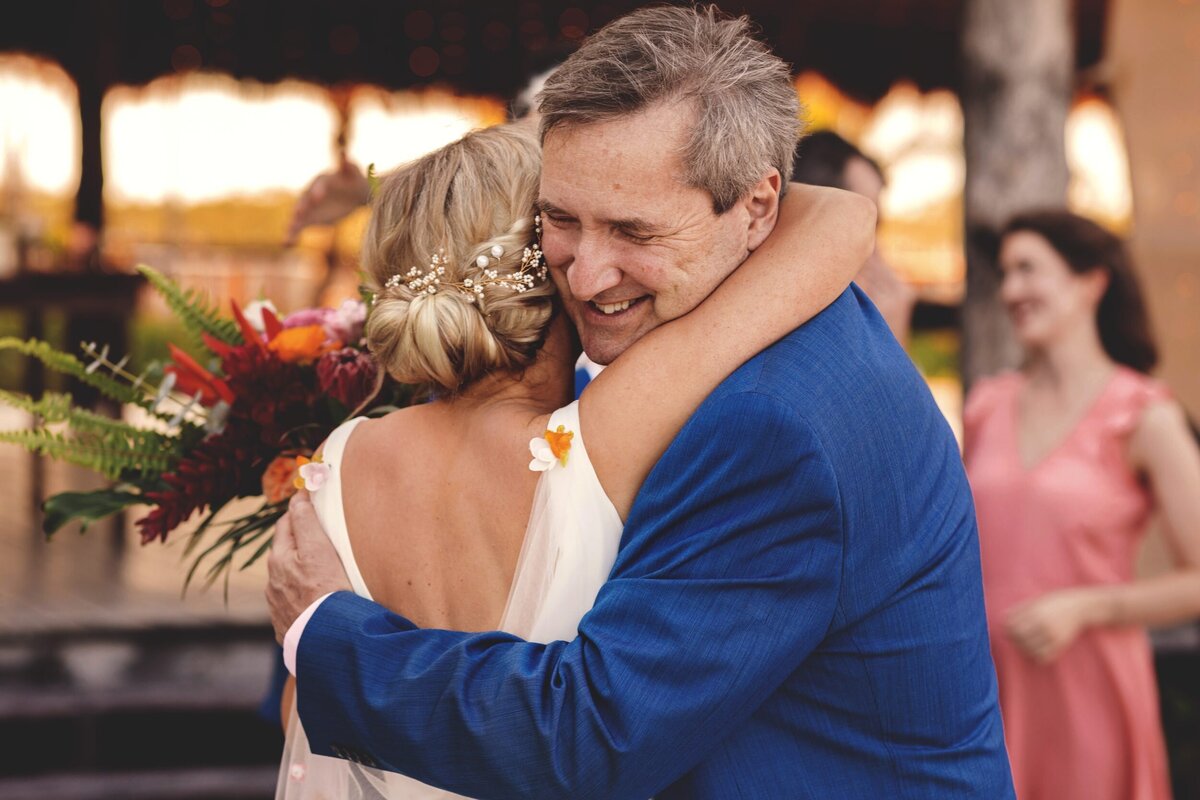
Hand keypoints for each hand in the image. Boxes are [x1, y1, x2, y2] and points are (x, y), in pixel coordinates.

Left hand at [266, 491, 352, 643]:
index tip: (311, 494)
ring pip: (286, 576)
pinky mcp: (286, 626)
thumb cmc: (329, 593)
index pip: (288, 522)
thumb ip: (306, 521)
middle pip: (284, 549)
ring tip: (318, 567)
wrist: (329, 643)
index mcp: (281, 558)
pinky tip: (316, 598)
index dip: (300, 507)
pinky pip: (292, 602)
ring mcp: (279, 605)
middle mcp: (274, 580)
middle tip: (315, 528)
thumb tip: (297, 497)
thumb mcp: (320, 550)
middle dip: (297, 536)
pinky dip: (301, 594)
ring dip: (298, 567)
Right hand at [284, 157, 370, 244]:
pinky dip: (292, 234)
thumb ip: (348, 167)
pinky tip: (285, 243)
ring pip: (299, 215)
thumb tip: (344, 155)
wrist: (353, 195)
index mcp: (323, 180)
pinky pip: (299, 226)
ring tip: (287, 234)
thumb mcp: (354, 174)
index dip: (318, 191)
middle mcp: (311, 193)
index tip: (317, 198)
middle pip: (305, 200)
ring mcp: (309, 207)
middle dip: (302, 206)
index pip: (319, 185)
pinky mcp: (309, 219)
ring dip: (293, 223)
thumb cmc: (354, 182)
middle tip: (299, 213)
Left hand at [1005, 587, 1098, 663]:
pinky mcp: (1061, 644)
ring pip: (1030, 650)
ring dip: (1024, 649)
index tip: (1008, 629)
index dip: (1007, 630)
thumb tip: (1002, 617)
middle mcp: (1043, 624)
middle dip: (1014, 639)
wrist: (1080, 607)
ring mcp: (1053, 635)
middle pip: (1019, 639)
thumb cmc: (1055, 603)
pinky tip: (1036, 650)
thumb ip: (1019, 609)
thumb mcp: (1036, 601)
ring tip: (1025, 644)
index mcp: (1034, 612)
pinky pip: (1044, 657)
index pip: (1012, 626)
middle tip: (1016, 638)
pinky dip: (1037, 656)